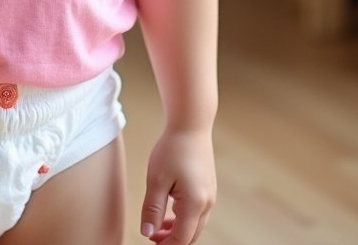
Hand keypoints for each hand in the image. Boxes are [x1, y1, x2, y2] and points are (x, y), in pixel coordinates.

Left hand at [139, 127, 215, 243]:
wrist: (191, 125)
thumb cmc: (173, 148)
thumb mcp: (156, 179)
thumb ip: (152, 209)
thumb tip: (147, 232)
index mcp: (194, 204)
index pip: (181, 239)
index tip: (150, 242)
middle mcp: (207, 203)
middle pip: (190, 235)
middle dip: (171, 241)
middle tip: (150, 236)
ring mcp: (210, 196)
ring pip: (195, 225)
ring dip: (177, 230)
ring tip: (156, 226)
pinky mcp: (208, 188)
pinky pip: (197, 213)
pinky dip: (183, 218)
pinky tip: (169, 212)